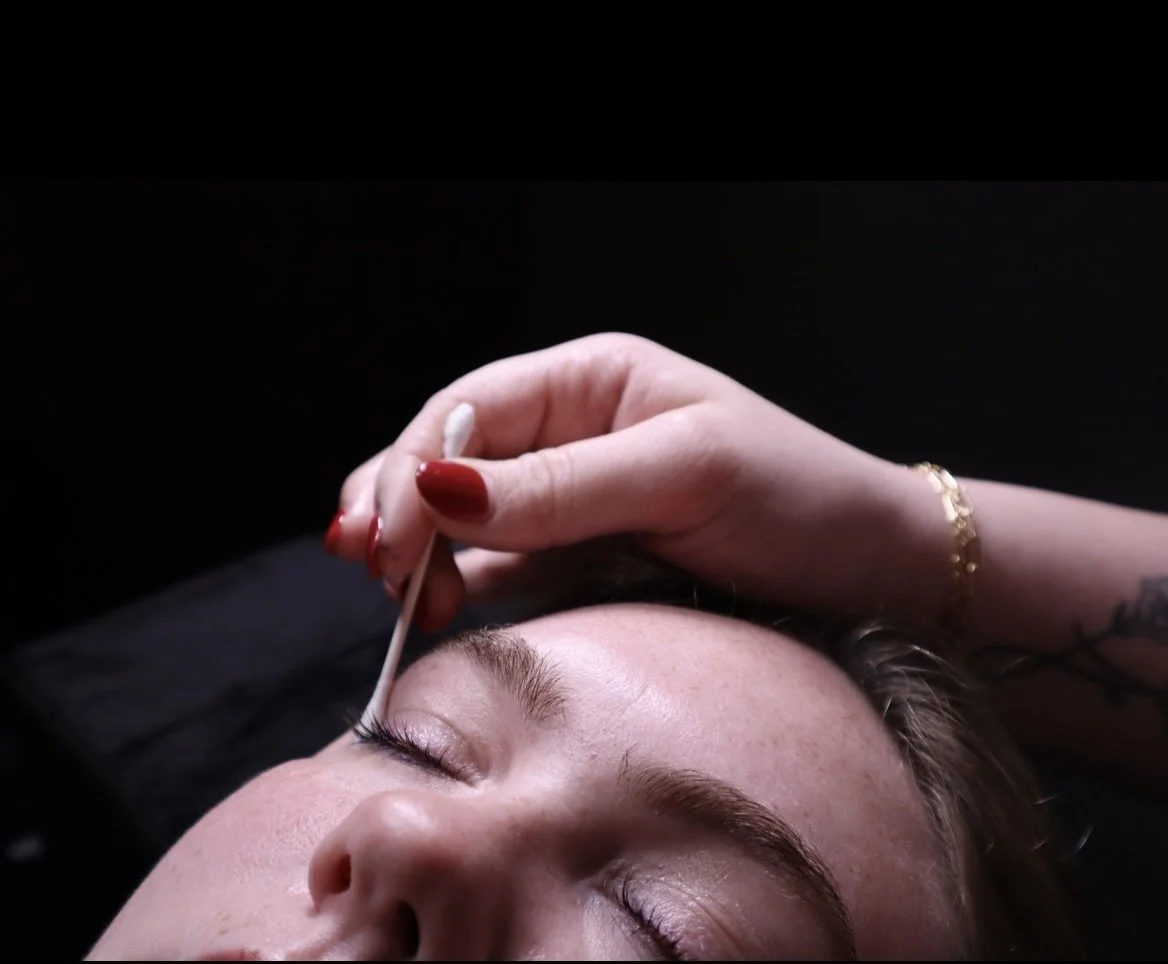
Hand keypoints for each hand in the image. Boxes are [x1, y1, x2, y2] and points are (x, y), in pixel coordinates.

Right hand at [327, 333, 925, 630]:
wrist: (874, 568)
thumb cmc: (799, 497)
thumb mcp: (682, 475)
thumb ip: (559, 487)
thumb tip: (436, 488)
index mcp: (591, 380)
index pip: (469, 410)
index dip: (414, 469)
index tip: (388, 539)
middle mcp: (571, 429)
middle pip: (449, 457)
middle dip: (400, 506)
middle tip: (374, 570)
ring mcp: (574, 494)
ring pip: (465, 514)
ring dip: (421, 550)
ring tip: (404, 599)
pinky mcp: (584, 553)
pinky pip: (503, 562)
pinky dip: (464, 583)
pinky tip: (446, 605)